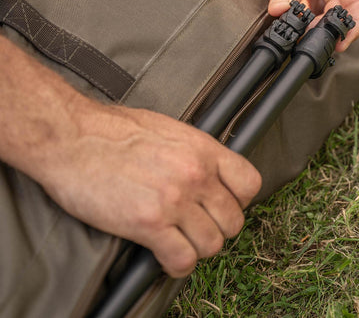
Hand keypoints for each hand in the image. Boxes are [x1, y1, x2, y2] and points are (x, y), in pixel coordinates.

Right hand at [39, 98, 261, 277]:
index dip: (240, 200)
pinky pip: (182, 260)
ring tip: (180, 241)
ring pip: (212, 244)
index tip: (224, 204)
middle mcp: (195, 174)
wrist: (73, 138)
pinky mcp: (149, 224)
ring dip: (197, 248)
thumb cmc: (113, 130)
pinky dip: (176, 264)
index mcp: (202, 149)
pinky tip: (164, 254)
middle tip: (197, 226)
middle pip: (233, 221)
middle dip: (217, 228)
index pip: (250, 183)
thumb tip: (208, 170)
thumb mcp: (167, 129)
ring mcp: (174, 199)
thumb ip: (193, 152)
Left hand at [240, 0, 358, 51]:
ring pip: (323, 18)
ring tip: (300, 38)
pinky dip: (300, 25)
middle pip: (341, 15)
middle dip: (328, 31)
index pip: (358, 2)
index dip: (352, 25)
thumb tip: (284, 11)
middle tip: (311, 43)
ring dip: (313, 30)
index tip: (340, 42)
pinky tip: (293, 31)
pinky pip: (306, 15)